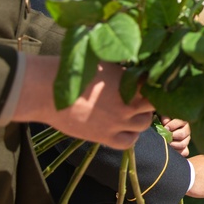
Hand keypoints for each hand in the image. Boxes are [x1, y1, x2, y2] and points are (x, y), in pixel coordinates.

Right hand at [13, 55, 154, 149]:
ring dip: (142, 117)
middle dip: (150, 99)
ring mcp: (118, 122)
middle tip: (142, 95)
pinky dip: (130, 135)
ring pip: (144, 124)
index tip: (151, 80)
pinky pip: (128, 142)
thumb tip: (137, 69)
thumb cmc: (73, 69)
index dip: (155, 82)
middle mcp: (128, 103)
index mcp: (129, 81)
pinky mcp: (104, 136)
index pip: (155, 83)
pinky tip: (124, 127)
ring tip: (133, 110)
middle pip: (153, 104)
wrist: (47, 90)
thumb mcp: (104, 62)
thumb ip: (123, 69)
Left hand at [162, 116, 190, 156]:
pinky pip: (185, 152)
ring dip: (173, 145)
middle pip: (182, 134)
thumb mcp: (163, 118)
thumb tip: (165, 122)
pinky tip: (170, 150)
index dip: (171, 125)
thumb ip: (165, 118)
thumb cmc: (163, 122)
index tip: (164, 128)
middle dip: (171, 136)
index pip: (179, 122)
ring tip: (166, 144)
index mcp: (183, 121)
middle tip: (164, 137)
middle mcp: (187, 130)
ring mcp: (186, 140)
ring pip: (183, 144)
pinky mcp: (185, 149)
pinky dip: (178, 152)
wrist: (163, 132)